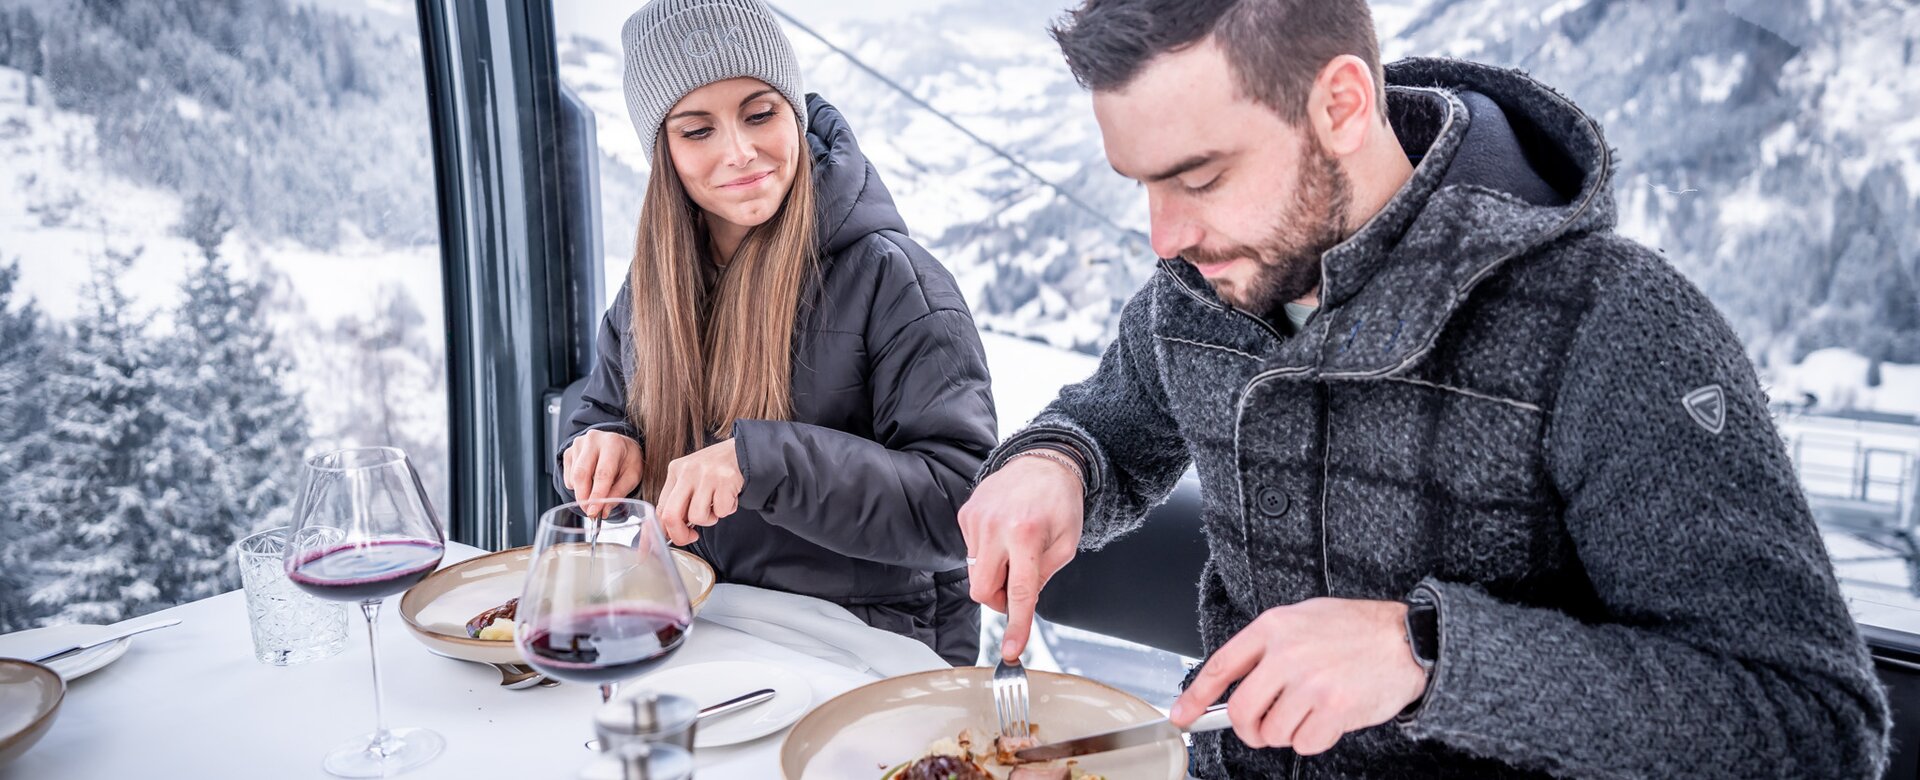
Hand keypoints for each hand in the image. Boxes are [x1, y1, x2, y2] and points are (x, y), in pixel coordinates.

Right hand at [562, 430, 642, 512]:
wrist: (619, 445)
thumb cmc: (627, 459)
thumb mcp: (632, 475)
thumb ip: (619, 493)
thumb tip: (604, 512)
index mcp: (613, 443)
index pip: (602, 473)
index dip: (597, 495)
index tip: (594, 512)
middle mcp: (593, 439)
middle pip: (581, 474)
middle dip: (584, 497)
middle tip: (590, 512)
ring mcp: (578, 444)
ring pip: (573, 477)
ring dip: (582, 492)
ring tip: (597, 492)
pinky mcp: (568, 452)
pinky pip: (568, 476)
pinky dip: (577, 486)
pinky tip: (590, 481)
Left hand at [656, 439, 743, 545]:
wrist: (744, 451)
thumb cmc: (716, 470)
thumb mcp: (691, 478)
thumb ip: (679, 500)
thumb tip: (669, 530)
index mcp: (675, 470)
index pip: (660, 508)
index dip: (665, 530)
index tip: (673, 538)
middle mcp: (688, 471)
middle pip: (671, 515)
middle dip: (680, 535)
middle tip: (692, 537)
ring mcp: (707, 475)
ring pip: (697, 516)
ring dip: (710, 519)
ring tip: (716, 506)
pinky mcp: (725, 480)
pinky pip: (721, 511)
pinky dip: (727, 510)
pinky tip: (729, 497)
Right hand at [957, 454, 1083, 661]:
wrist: (1044, 461)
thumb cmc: (1060, 502)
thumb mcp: (1066, 544)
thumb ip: (1043, 577)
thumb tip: (1021, 604)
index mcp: (1026, 535)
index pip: (1019, 592)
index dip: (1016, 625)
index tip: (1011, 650)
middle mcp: (996, 527)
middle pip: (982, 590)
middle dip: (998, 600)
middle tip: (1016, 588)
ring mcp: (976, 519)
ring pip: (976, 572)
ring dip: (995, 571)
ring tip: (1015, 548)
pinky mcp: (966, 514)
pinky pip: (971, 551)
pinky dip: (988, 552)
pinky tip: (1004, 532)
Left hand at [1170, 598, 1428, 755]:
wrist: (1406, 639)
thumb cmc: (1355, 629)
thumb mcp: (1302, 619)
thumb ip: (1268, 647)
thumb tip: (1234, 683)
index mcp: (1273, 627)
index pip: (1220, 667)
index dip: (1195, 697)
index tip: (1182, 716)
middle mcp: (1287, 655)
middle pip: (1241, 712)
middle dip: (1248, 730)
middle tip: (1261, 729)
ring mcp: (1311, 683)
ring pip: (1273, 733)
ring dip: (1286, 733)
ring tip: (1309, 712)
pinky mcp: (1334, 709)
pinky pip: (1304, 744)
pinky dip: (1313, 740)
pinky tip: (1328, 719)